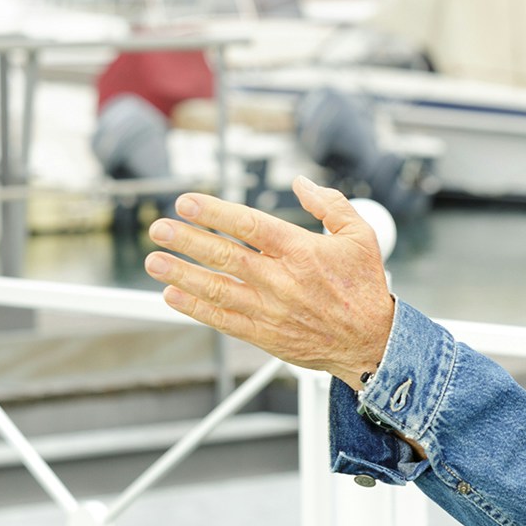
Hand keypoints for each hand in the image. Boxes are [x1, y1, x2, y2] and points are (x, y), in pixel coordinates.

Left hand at [143, 176, 394, 385]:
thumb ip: (330, 204)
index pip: (250, 225)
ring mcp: (271, 309)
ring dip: (181, 274)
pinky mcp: (265, 335)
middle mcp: (282, 280)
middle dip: (187, 240)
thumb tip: (301, 183)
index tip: (187, 202)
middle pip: (225, 256)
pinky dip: (195, 308)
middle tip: (160, 229)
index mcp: (302, 251)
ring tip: (155, 261)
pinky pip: (222, 320)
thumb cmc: (364, 288)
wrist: (371, 342)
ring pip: (217, 288)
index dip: (215, 212)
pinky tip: (173, 296)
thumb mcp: (361, 236)